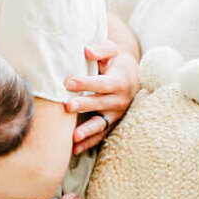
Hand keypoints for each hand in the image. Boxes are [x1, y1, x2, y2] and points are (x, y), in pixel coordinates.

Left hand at [65, 39, 140, 154]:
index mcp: (120, 81)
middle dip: (84, 105)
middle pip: (100, 103)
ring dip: (87, 131)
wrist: (130, 75)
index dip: (86, 83)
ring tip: (74, 136)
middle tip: (67, 106)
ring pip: (101, 123)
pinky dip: (89, 142)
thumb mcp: (112, 50)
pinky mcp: (112, 123)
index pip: (102, 83)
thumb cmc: (115, 60)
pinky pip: (100, 135)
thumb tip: (86, 50)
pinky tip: (75, 149)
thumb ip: (100, 49)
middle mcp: (120, 99)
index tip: (68, 82)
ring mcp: (116, 114)